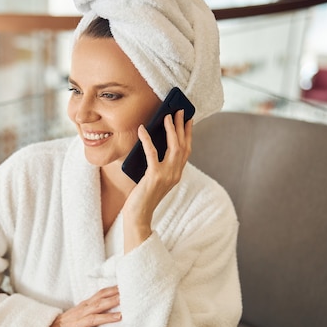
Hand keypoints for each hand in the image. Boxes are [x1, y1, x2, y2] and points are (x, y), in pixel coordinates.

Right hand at [37, 286, 120, 326]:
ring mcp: (78, 325)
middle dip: (113, 299)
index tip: (125, 286)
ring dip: (107, 317)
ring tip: (121, 316)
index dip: (112, 290)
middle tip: (127, 296)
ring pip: (94, 319)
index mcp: (84, 306)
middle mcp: (81, 313)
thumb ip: (93, 306)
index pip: (99, 294)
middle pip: (98, 304)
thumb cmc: (67, 322)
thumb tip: (111, 302)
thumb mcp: (80, 311)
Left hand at [123, 110, 192, 251]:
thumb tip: (152, 142)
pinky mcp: (155, 176)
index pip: (187, 150)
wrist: (139, 216)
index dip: (188, 134)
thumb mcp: (153, 179)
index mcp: (176, 174)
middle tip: (179, 110)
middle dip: (181, 126)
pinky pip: (152, 153)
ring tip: (166, 115)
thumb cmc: (142, 197)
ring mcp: (167, 175)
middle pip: (183, 145)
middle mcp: (176, 174)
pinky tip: (142, 129)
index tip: (188, 119)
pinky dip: (147, 139)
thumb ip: (157, 165)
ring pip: (174, 147)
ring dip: (170, 129)